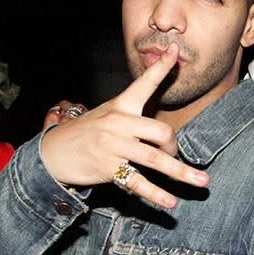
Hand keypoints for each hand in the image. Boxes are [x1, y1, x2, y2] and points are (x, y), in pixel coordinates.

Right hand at [40, 43, 208, 208]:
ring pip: (155, 159)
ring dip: (181, 173)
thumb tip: (162, 132)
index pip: (144, 83)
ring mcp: (113, 146)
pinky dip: (155, 194)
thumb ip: (131, 118)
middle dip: (174, 149)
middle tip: (171, 158)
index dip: (161, 67)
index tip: (175, 51)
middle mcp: (118, 123)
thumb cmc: (84, 135)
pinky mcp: (107, 168)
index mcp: (120, 106)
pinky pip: (137, 182)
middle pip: (162, 133)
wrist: (51, 153)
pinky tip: (170, 203)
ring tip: (201, 182)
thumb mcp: (105, 116)